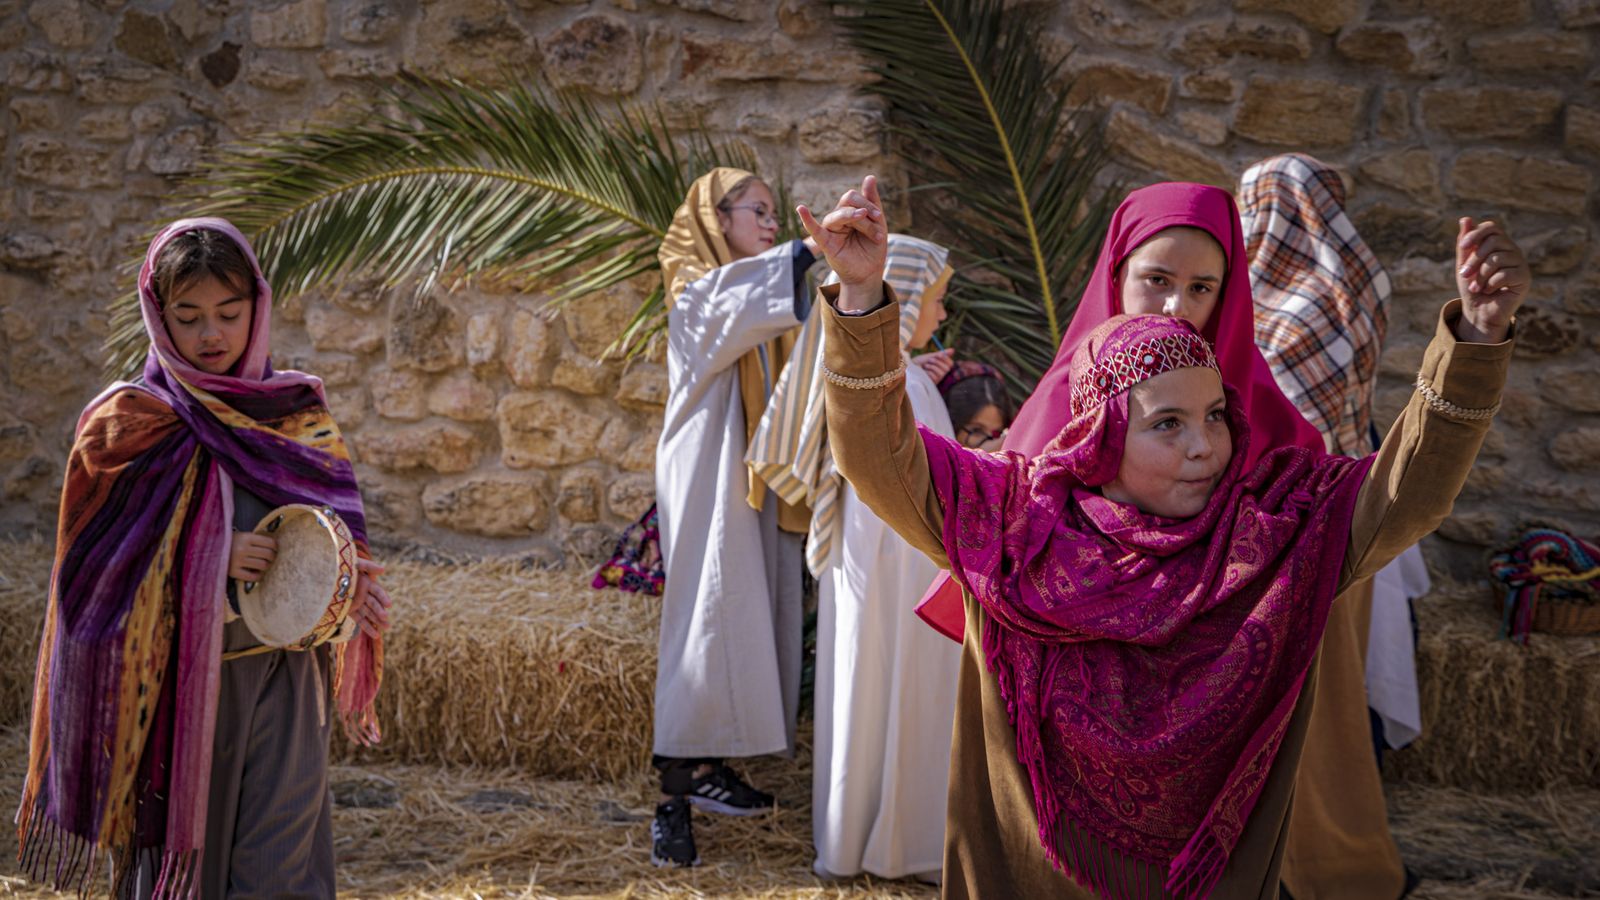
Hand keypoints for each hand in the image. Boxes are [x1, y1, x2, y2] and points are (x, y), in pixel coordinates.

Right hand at [229, 532, 276, 583]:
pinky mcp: (233, 572)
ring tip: (264, 564)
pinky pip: (253, 577)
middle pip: (268, 554)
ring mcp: (238, 561)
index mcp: (246, 538)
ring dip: (266, 566)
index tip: (275, 549)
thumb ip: (256, 539)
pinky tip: (256, 572)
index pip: (270, 543)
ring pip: (263, 565)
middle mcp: (243, 549)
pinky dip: (258, 576)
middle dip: (273, 556)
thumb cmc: (230, 542)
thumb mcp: (242, 535)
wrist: (210, 550)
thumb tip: (274, 545)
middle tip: (271, 558)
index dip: (275, 547)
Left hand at [345, 558, 391, 637]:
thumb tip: (383, 570)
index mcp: (366, 583)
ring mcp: (356, 603)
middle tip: (385, 618)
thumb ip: (368, 566)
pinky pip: (360, 620)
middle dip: (380, 611)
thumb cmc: (337, 568)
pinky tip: (376, 635)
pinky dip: (368, 627)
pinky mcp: (349, 612)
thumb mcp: (353, 564)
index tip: (389, 605)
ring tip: (387, 627)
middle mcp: (363, 594)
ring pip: (369, 613)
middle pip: (374, 604)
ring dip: (378, 621)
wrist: (320, 577)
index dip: (383, 597)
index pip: (377, 591)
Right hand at [797, 175, 887, 311]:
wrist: (870, 272)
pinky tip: (801, 209)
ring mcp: (831, 230)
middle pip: (846, 203)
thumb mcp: (877, 223)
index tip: (879, 217)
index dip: (867, 203)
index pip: (853, 198)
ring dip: (860, 222)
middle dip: (865, 212)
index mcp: (848, 212)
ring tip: (875, 235)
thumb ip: (872, 201)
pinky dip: (807, 220)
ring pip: (839, 215)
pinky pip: (814, 230)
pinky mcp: (826, 243)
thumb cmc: (872, 247)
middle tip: (878, 225)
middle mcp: (838, 219)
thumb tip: (870, 176)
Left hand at [912, 349, 954, 382]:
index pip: (950, 364)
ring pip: (942, 373)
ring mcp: (937, 379)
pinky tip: (924, 372)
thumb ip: (941, 354)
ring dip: (933, 367)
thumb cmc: (919, 362)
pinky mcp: (932, 383)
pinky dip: (929, 372)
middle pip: (948, 368)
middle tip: (930, 360)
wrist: (910, 368)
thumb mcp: (930, 356)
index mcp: (941, 366)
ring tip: (925, 366)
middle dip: (938, 362)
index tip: (939, 354)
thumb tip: (953, 349)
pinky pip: (935, 377)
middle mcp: (941, 373)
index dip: (946, 359)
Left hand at [1454, 217, 1528, 343]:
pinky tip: (1489, 291)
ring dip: (1480, 275)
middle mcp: (1512, 251)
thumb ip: (1465, 245)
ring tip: (1476, 287)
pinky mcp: (1525, 278)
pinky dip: (1491, 284)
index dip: (1476, 234)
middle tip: (1463, 275)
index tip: (1463, 246)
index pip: (1491, 228)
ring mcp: (1520, 264)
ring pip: (1497, 259)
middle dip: (1474, 260)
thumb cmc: (1472, 288)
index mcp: (1498, 245)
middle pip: (1493, 242)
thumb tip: (1465, 219)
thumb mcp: (1464, 265)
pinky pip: (1505, 274)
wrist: (1479, 312)